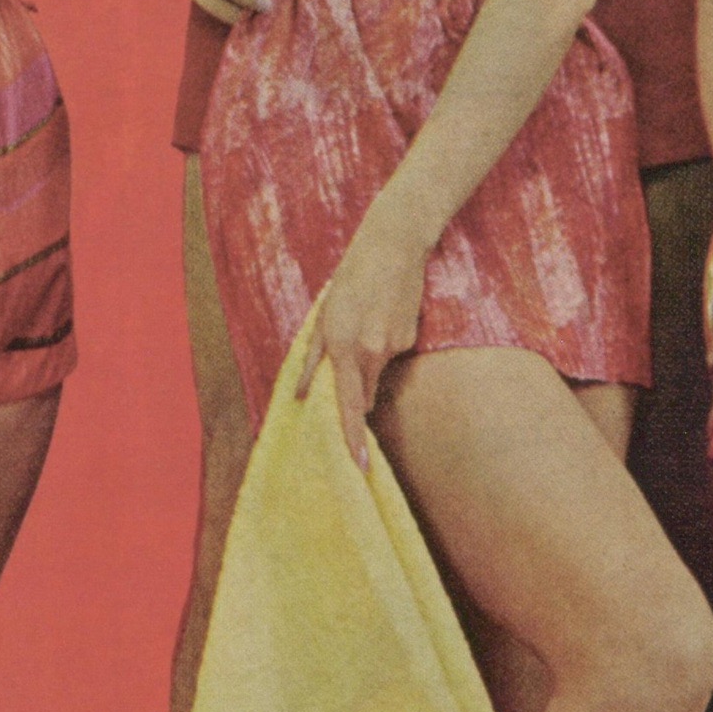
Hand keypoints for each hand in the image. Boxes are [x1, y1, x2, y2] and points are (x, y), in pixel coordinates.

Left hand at [297, 214, 428, 468]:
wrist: (393, 247)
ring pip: (377, 375)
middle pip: (363, 396)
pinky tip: (384, 315)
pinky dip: (385, 344)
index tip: (358, 464)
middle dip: (355, 394)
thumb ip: (311, 360)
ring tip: (366, 323)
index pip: (348, 404)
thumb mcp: (322, 317)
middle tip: (349, 363)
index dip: (351, 436)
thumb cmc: (350, 279)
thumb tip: (301, 395)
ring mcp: (394, 346)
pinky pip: (392, 355)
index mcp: (343, 346)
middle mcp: (371, 351)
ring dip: (369, 364)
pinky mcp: (411, 339)